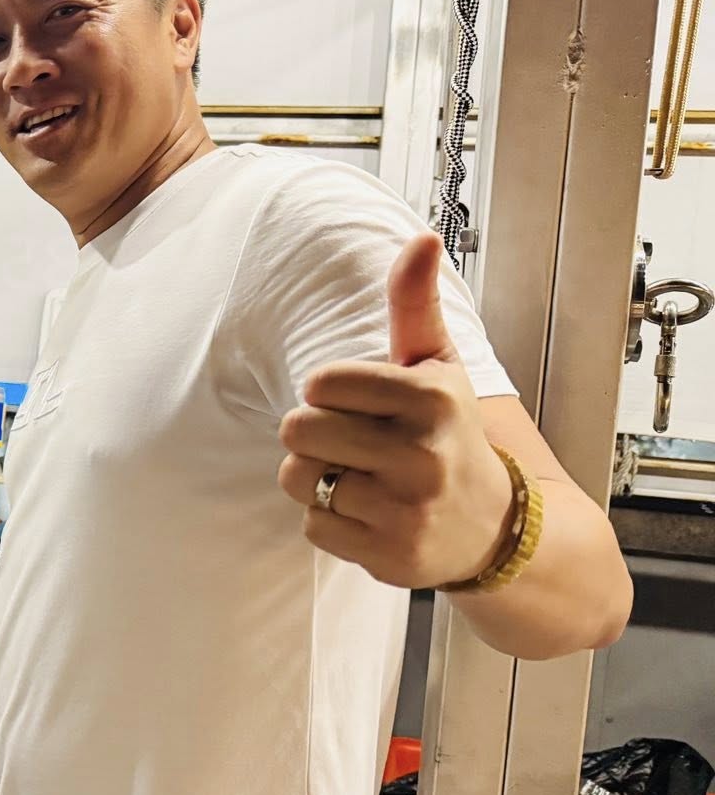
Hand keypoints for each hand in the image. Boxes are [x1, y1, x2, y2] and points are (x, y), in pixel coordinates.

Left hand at [277, 234, 514, 588]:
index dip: (325, 391)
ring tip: (363, 477)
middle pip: (297, 431)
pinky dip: (331, 520)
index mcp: (432, 400)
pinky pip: (313, 526)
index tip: (355, 401)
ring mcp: (407, 511)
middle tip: (354, 443)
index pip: (319, 383)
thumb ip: (416, 303)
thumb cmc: (450, 433)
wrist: (498, 528)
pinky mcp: (389, 556)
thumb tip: (421, 238)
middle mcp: (423, 456)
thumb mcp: (439, 365)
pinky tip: (372, 514)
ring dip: (317, 479)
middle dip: (313, 435)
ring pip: (299, 481)